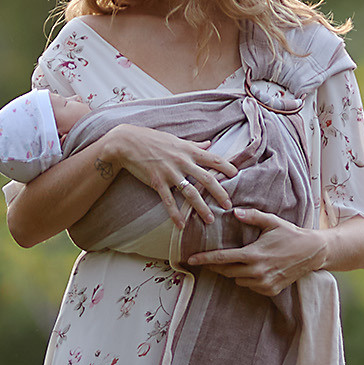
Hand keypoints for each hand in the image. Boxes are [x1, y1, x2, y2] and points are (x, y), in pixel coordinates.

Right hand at [98, 125, 235, 228]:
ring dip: (202, 207)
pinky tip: (182, 225)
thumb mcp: (176, 139)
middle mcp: (182, 161)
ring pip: (190, 193)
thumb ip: (194, 145)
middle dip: (219, 193)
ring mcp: (169, 172)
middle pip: (206, 178)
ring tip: (210, 219)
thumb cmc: (152, 139)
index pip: (213, 158)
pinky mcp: (156, 182)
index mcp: (188, 150)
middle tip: (228, 205)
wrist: (127, 142)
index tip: (236, 175)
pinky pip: (168, 201)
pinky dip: (175, 214)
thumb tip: (209, 143)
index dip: (226, 167)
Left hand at [186, 208, 331, 295]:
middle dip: (217, 266)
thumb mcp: (272, 222)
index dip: (205, 259)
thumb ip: (253, 216)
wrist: (312, 253)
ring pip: (237, 280)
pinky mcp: (270, 290)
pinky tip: (257, 270)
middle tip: (210, 260)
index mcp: (253, 254)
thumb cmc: (291, 234)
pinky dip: (248, 279)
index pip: (223, 259)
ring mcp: (264, 283)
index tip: (191, 260)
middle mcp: (257, 272)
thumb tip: (235, 212)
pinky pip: (250, 287)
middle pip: (226, 271)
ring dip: (235, 272)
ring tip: (243, 261)